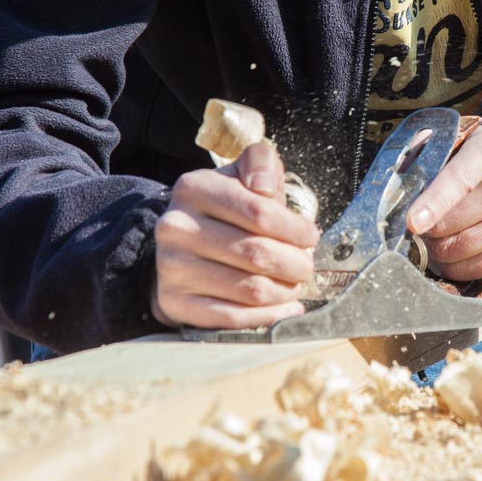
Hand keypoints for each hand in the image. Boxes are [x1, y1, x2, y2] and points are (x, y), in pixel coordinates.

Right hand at [151, 141, 319, 328]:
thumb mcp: (241, 174)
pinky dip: (267, 316)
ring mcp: (171, 267)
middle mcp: (176, 226)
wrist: (181, 246)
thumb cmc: (225, 208)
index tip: (311, 236)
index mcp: (194, 188)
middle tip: (305, 267)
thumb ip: (260, 163)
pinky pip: (232, 318)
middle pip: (255, 253)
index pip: (259, 212)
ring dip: (284, 291)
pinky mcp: (173, 302)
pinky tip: (285, 308)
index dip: (294, 228)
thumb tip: (264, 186)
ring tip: (295, 285)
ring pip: (248, 289)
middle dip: (294, 264)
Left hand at [405, 126, 481, 281]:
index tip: (412, 223)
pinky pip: (465, 271)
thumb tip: (398, 176)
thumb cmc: (480, 169)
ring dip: (433, 248)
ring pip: (453, 250)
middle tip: (419, 220)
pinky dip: (448, 265)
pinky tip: (454, 247)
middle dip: (424, 227)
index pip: (459, 180)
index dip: (433, 203)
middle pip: (448, 224)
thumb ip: (427, 150)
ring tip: (437, 233)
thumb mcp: (460, 143)